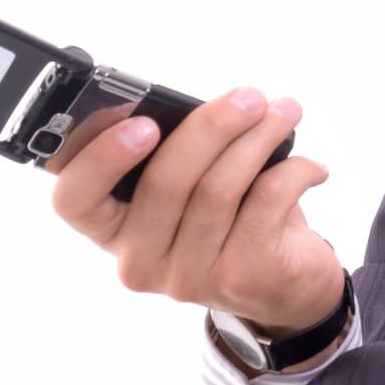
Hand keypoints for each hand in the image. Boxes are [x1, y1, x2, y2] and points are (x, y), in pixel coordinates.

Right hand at [51, 87, 344, 331]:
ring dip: (258, 138)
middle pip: (164, 181)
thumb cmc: (229, 218)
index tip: (142, 121)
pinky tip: (310, 164)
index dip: (100, 158)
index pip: (75, 200)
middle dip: (211, 127)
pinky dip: (293, 171)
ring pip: (219, 188)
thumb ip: (177, 153)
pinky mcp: (241, 278)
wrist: (284, 287)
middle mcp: (139, 260)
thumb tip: (205, 107)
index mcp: (112, 229)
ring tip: (283, 112)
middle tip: (247, 97)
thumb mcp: (191, 187)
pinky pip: (266, 203)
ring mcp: (188, 276)